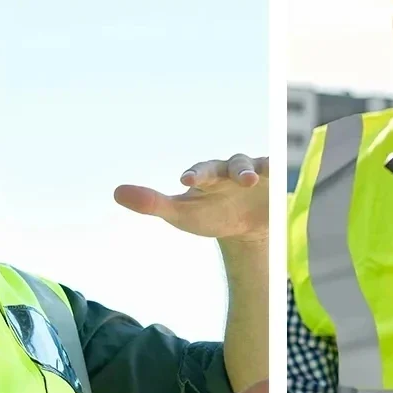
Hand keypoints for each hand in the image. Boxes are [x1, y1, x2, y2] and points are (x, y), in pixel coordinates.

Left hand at [115, 153, 268, 240]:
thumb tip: (116, 192)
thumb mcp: (181, 214)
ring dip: (255, 171)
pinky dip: (276, 170)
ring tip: (254, 180)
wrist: (246, 228)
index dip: (195, 175)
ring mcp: (255, 173)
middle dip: (236, 171)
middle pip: (233, 165)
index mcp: (208, 176)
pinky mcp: (274, 182)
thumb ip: (152, 203)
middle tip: (240, 180)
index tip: (187, 181)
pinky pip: (276, 172)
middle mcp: (230, 169)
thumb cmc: (209, 215)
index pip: (201, 172)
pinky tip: (276, 172)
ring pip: (255, 166)